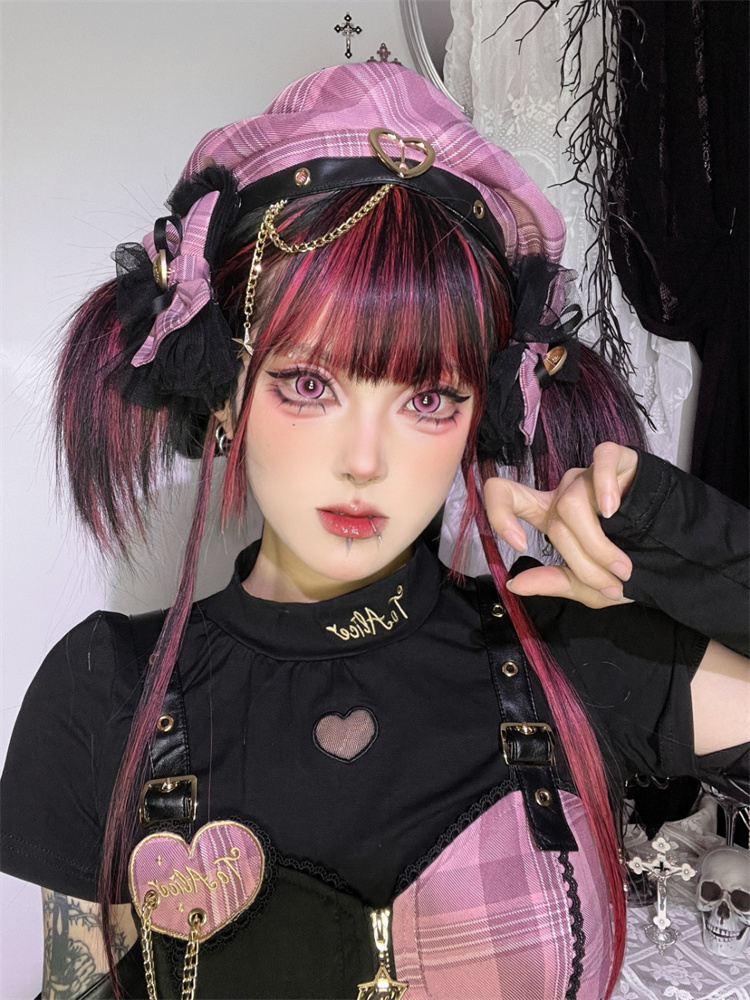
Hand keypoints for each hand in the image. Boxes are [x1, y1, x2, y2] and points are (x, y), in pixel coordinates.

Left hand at [484, 443, 639, 607]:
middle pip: (555, 522)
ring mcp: (590, 475)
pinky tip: (615, 510)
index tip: (519, 545)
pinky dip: (605, 485)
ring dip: (598, 545)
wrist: (680, 557)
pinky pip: (601, 460)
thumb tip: (514, 584)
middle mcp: (566, 493)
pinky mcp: (617, 460)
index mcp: (551, 516)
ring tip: (625, 568)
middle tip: (613, 585)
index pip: (505, 495)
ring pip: (573, 504)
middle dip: (583, 562)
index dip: (499, 514)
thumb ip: (552, 582)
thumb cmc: (632, 566)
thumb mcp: (589, 586)